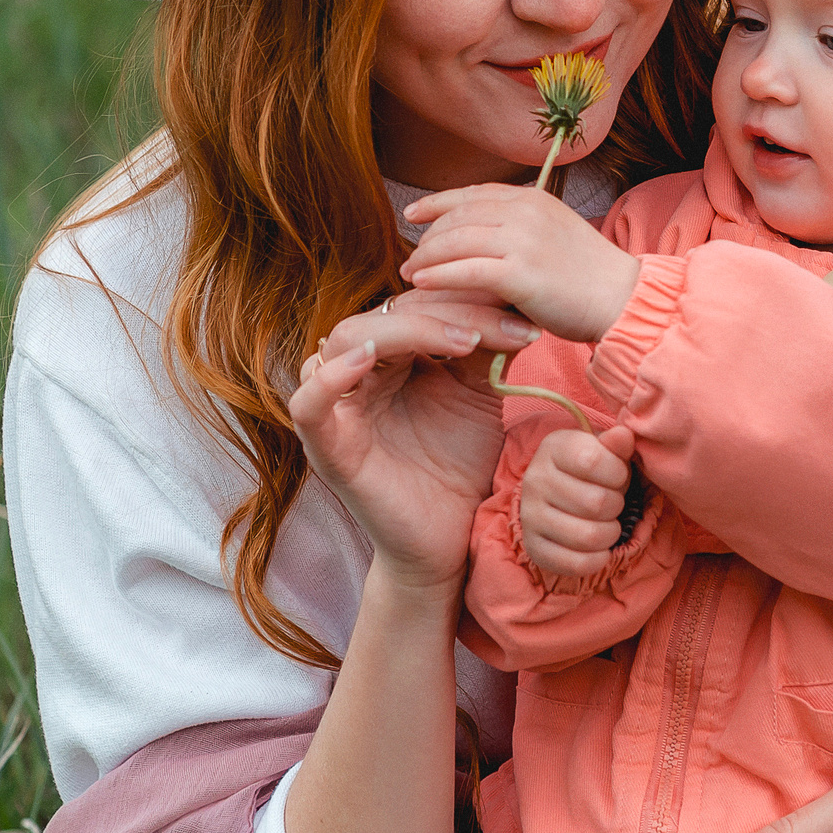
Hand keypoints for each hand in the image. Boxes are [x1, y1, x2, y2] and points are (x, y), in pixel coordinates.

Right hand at [290, 294, 539, 589]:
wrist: (451, 539)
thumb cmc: (460, 466)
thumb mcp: (478, 395)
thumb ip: (486, 347)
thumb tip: (515, 293)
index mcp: (393, 355)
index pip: (419, 304)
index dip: (469, 301)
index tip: (523, 312)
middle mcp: (360, 372)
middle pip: (390, 314)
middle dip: (452, 312)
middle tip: (505, 326)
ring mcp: (340, 407)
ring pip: (349, 340)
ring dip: (407, 332)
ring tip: (462, 341)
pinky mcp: (327, 446)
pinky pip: (309, 403)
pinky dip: (330, 378)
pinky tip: (370, 361)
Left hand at [400, 183, 642, 341]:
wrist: (622, 299)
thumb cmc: (589, 276)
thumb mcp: (554, 233)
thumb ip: (521, 227)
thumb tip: (481, 233)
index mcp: (534, 198)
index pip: (473, 193)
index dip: (437, 202)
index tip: (413, 213)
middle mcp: (526, 211)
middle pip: (458, 215)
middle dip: (428, 235)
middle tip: (412, 255)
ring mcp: (523, 240)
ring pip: (455, 240)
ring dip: (425, 257)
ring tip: (409, 272)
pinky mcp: (520, 273)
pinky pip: (465, 271)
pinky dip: (438, 276)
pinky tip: (422, 284)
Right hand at [521, 424, 637, 579]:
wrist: (558, 493)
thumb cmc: (590, 469)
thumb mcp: (604, 450)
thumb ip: (617, 443)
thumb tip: (623, 435)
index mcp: (553, 448)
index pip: (593, 461)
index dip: (618, 473)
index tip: (618, 476)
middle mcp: (534, 480)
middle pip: (596, 503)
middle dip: (617, 506)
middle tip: (612, 503)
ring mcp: (529, 515)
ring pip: (589, 536)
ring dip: (610, 533)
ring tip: (608, 525)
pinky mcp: (533, 547)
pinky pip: (575, 563)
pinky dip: (598, 559)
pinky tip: (601, 549)